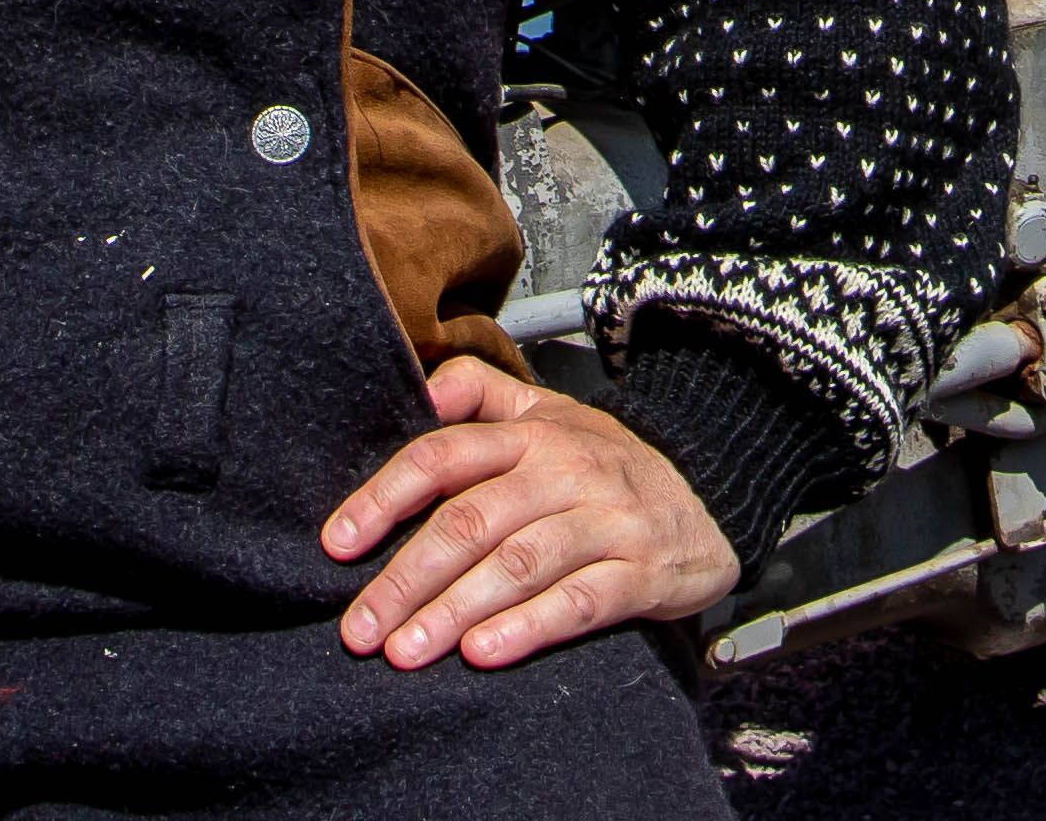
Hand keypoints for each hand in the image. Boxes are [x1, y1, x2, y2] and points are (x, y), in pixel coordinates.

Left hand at [324, 357, 739, 669]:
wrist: (709, 500)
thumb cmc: (606, 465)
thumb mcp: (551, 413)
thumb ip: (482, 394)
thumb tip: (419, 391)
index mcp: (533, 432)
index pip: (443, 456)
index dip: (383, 499)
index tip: (336, 547)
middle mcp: (566, 470)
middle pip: (471, 521)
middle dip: (406, 578)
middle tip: (358, 631)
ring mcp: (607, 520)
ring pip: (519, 564)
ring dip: (454, 610)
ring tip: (405, 653)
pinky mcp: (641, 573)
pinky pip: (580, 602)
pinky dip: (528, 628)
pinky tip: (482, 655)